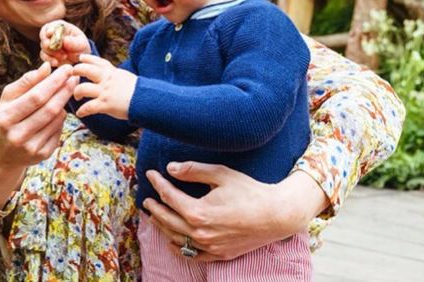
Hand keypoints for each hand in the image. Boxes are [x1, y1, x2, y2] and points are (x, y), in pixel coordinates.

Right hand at [0, 62, 77, 206]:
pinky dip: (61, 118)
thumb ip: (27, 81)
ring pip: (57, 120)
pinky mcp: (42, 155)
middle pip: (50, 109)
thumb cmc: (7, 116)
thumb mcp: (9, 97)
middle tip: (75, 77)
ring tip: (65, 92)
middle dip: (65, 90)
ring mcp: (31, 148)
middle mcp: (18, 135)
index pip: (36, 96)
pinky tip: (58, 112)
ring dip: (64, 103)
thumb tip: (47, 67)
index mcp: (6, 118)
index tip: (66, 69)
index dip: (54, 82)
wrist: (2, 153)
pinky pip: (59, 131)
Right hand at [39, 20, 89, 66]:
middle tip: (55, 49)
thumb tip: (64, 41)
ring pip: (43, 47)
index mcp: (60, 27)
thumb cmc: (81, 46)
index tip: (50, 34)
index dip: (49, 30)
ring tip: (64, 56)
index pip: (50, 26)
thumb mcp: (81, 43)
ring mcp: (49, 44)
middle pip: (43, 36)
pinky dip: (49, 60)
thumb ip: (74, 42)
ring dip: (51, 53)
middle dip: (48, 44)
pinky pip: (44, 56)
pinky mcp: (48, 54)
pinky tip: (56, 62)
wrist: (80, 58)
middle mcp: (52, 34)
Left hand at [72, 54, 135, 119]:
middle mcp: (106, 80)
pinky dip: (82, 111)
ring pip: (82, 88)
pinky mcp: (105, 105)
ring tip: (76, 97)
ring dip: (76, 92)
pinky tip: (80, 113)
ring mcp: (105, 92)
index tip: (80, 58)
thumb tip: (109, 74)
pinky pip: (88, 107)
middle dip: (76, 71)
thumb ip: (114, 75)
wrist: (146, 100)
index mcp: (112, 72)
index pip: (97, 61)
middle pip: (85, 70)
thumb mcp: (125, 77)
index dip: (87, 58)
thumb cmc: (138, 91)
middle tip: (72, 75)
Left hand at [142, 163, 326, 260]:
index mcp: (198, 212)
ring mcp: (209, 247)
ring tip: (154, 217)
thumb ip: (193, 171)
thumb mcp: (221, 174)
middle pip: (168, 220)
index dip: (158, 184)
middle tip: (146, 199)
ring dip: (162, 227)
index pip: (169, 197)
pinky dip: (179, 248)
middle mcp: (200, 233)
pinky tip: (173, 241)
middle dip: (154, 208)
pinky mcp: (219, 254)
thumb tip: (171, 168)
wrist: (277, 215)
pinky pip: (192, 255)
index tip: (150, 174)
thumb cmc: (250, 192)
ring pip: (176, 239)